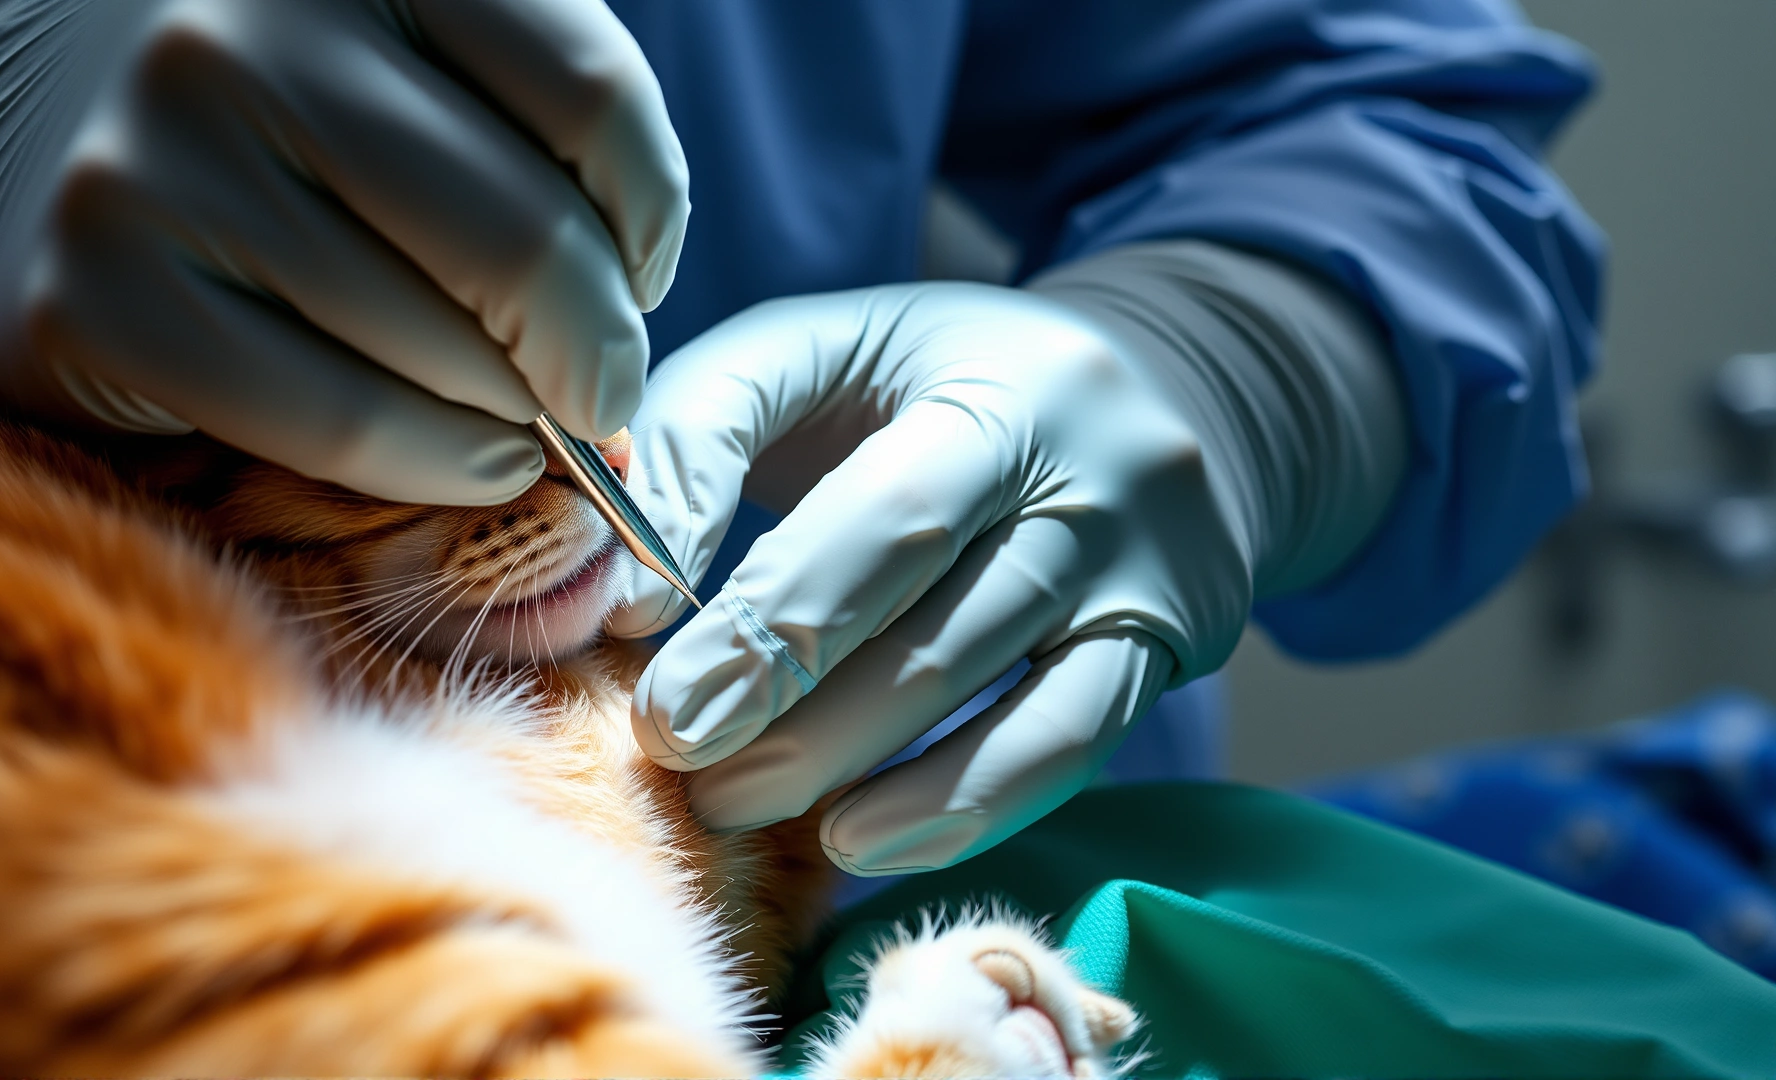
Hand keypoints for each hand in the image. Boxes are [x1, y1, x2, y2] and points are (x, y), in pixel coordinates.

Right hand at [0, 0, 685, 503]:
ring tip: (516, 414)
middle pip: (532, 246)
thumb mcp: (383, 46)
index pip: (594, 102)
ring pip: (447, 354)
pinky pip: (346, 424)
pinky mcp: (96, 298)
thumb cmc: (248, 109)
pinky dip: (444, 464)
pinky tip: (470, 454)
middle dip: (597, 352)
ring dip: (521, 417)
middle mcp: (247, 34)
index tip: (635, 271)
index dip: (649, 220)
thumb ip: (511, 124)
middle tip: (594, 385)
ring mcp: (160, 163)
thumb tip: (635, 295)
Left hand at [614, 245, 1404, 874]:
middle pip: (940, 622)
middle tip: (697, 786)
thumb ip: (698, 437)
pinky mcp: (1171, 638)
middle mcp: (1094, 468)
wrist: (1149, 384)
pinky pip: (1072, 746)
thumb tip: (629, 595)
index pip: (882, 518)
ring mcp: (1144, 562)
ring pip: (1000, 697)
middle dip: (802, 721)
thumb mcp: (814, 356)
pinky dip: (965, 808)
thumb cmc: (928, 382)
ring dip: (864, 781)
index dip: (771, 629)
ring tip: (749, 813)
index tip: (667, 717)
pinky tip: (869, 841)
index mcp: (994, 381)